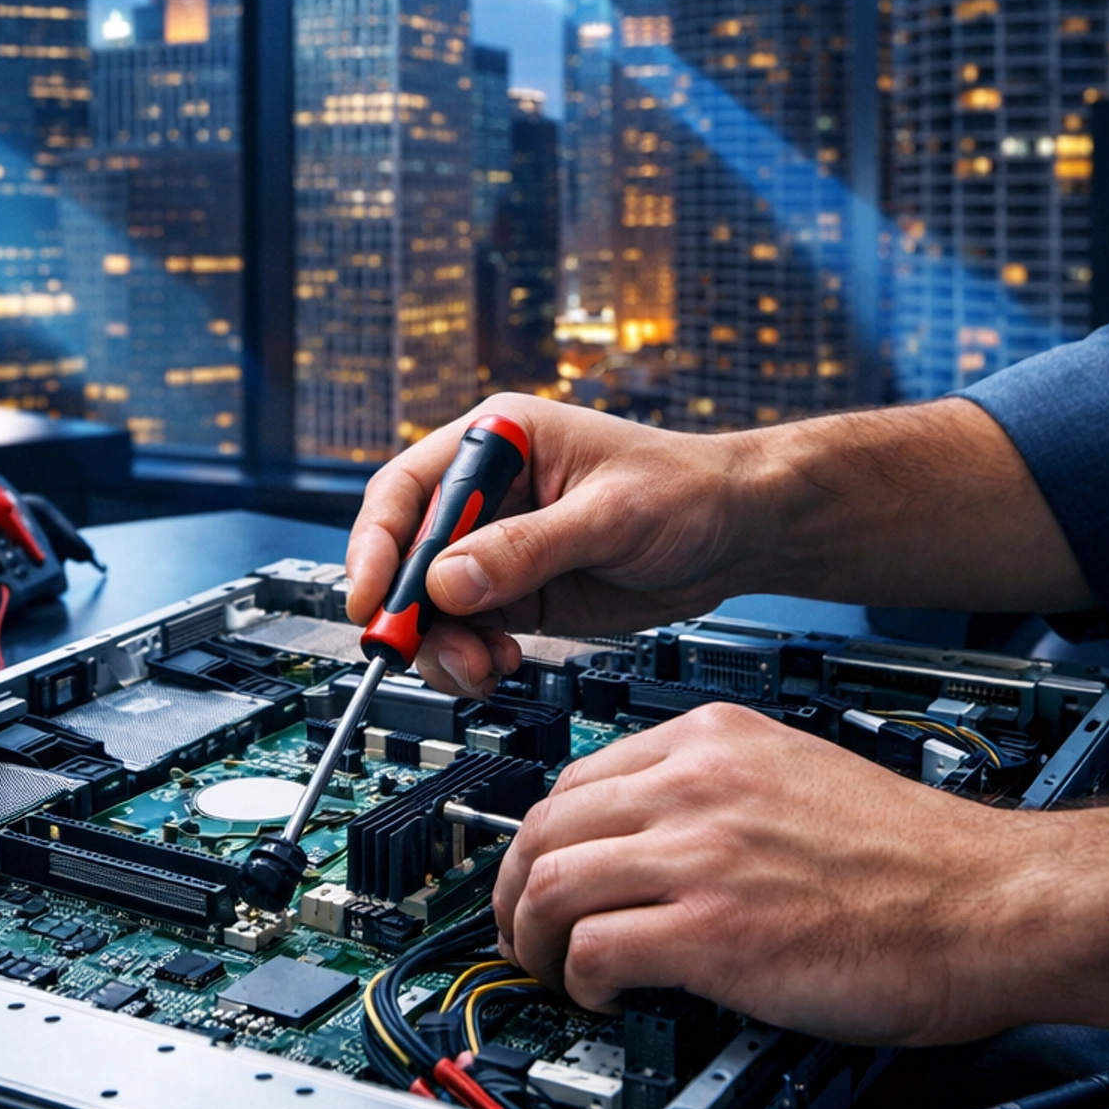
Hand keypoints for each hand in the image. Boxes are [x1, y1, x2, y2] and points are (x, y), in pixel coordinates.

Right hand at [343, 397, 756, 694]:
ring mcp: (498, 547)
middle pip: (406, 554)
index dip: (377, 543)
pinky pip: (466, 631)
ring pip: (430, 604)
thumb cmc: (687, 490)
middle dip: (407, 610)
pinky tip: (497, 667)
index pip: (407, 489)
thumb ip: (527, 548)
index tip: (370, 597)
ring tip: (481, 667)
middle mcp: (487, 494)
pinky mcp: (517, 593)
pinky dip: (469, 658)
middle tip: (416, 653)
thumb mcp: (609, 515)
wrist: (739, 532)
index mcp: (497, 441)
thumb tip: (447, 581)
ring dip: (441, 644)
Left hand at [491, 702, 1051, 1045]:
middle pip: (544, 825)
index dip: (541, 837)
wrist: (994, 902)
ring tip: (546, 974)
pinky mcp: (711, 932)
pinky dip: (578, 980)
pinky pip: (593, 948)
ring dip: (530, 941)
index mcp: (715, 738)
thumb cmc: (918, 859)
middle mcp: (696, 782)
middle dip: (511, 890)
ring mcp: (700, 853)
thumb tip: (655, 835)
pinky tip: (601, 996)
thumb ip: (722, 792)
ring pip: (549, 883)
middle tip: (519, 934)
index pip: (578, 776)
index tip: (537, 874)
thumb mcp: (800, 777)